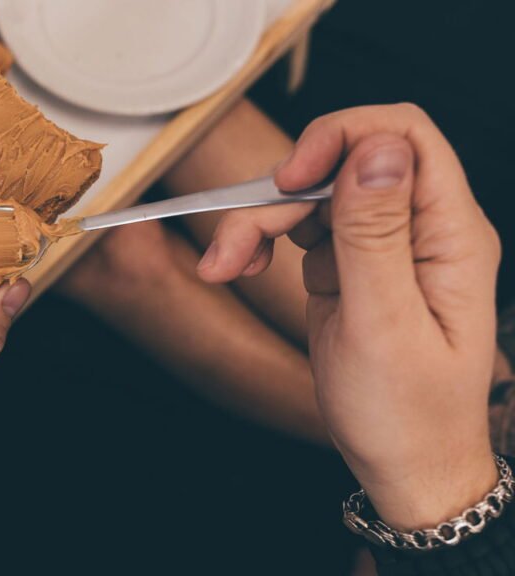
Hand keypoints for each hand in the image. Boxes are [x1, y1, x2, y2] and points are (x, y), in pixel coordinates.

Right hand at [201, 104, 501, 529]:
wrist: (405, 465)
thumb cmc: (407, 412)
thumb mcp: (385, 326)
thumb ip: (377, 234)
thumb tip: (375, 148)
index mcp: (449, 234)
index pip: (403, 137)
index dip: (341, 137)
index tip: (291, 178)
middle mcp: (420, 229)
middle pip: (341, 166)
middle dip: (278, 198)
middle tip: (230, 248)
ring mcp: (383, 246)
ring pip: (312, 197)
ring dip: (259, 223)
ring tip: (223, 267)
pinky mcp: (351, 266)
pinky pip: (301, 231)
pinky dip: (264, 243)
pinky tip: (243, 269)